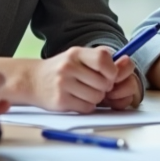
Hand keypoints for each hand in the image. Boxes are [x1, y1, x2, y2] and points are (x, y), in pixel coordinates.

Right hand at [0, 47, 135, 112]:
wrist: (32, 80)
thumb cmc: (61, 69)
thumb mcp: (77, 56)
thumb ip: (100, 58)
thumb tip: (127, 63)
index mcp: (76, 53)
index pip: (104, 59)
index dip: (112, 70)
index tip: (109, 75)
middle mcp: (69, 66)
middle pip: (104, 83)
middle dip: (104, 87)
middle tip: (94, 85)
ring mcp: (63, 84)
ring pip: (97, 97)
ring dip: (95, 98)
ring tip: (84, 92)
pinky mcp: (60, 101)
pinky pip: (87, 107)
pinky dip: (86, 106)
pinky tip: (77, 99)